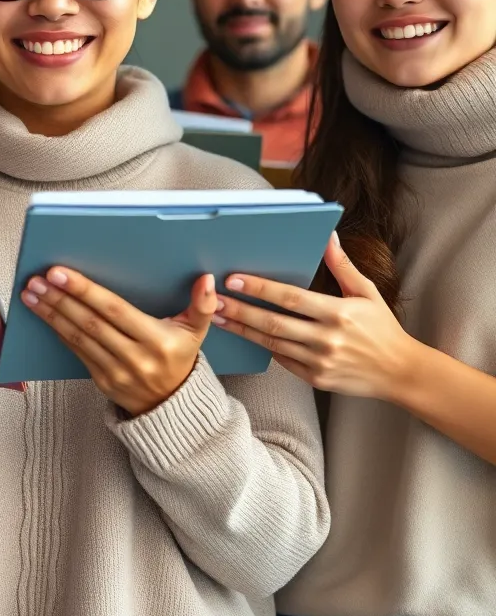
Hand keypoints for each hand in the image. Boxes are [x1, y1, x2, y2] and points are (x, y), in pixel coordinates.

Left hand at [22, 266, 217, 415]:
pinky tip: (44, 314)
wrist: (174, 408)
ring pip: (78, 337)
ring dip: (51, 313)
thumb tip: (208, 279)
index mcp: (156, 340)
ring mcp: (115, 372)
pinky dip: (58, 331)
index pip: (114, 310)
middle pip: (90, 323)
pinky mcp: (101, 381)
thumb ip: (203, 306)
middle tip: (36, 279)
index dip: (85, 291)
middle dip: (59, 299)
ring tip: (31, 293)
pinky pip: (76, 352)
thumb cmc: (181, 359)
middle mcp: (134, 357)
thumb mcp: (197, 332)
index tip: (59, 273)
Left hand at [212, 233, 413, 399]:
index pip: (290, 298)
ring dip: (243, 330)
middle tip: (214, 300)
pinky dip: (263, 348)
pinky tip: (244, 335)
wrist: (400, 373)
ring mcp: (320, 362)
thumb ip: (342, 265)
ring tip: (218, 318)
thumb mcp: (366, 292)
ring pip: (273, 344)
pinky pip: (282, 361)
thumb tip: (328, 235)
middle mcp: (327, 339)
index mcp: (338, 313)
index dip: (259, 289)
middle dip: (241, 311)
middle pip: (274, 323)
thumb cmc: (383, 328)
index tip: (234, 279)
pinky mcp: (316, 379)